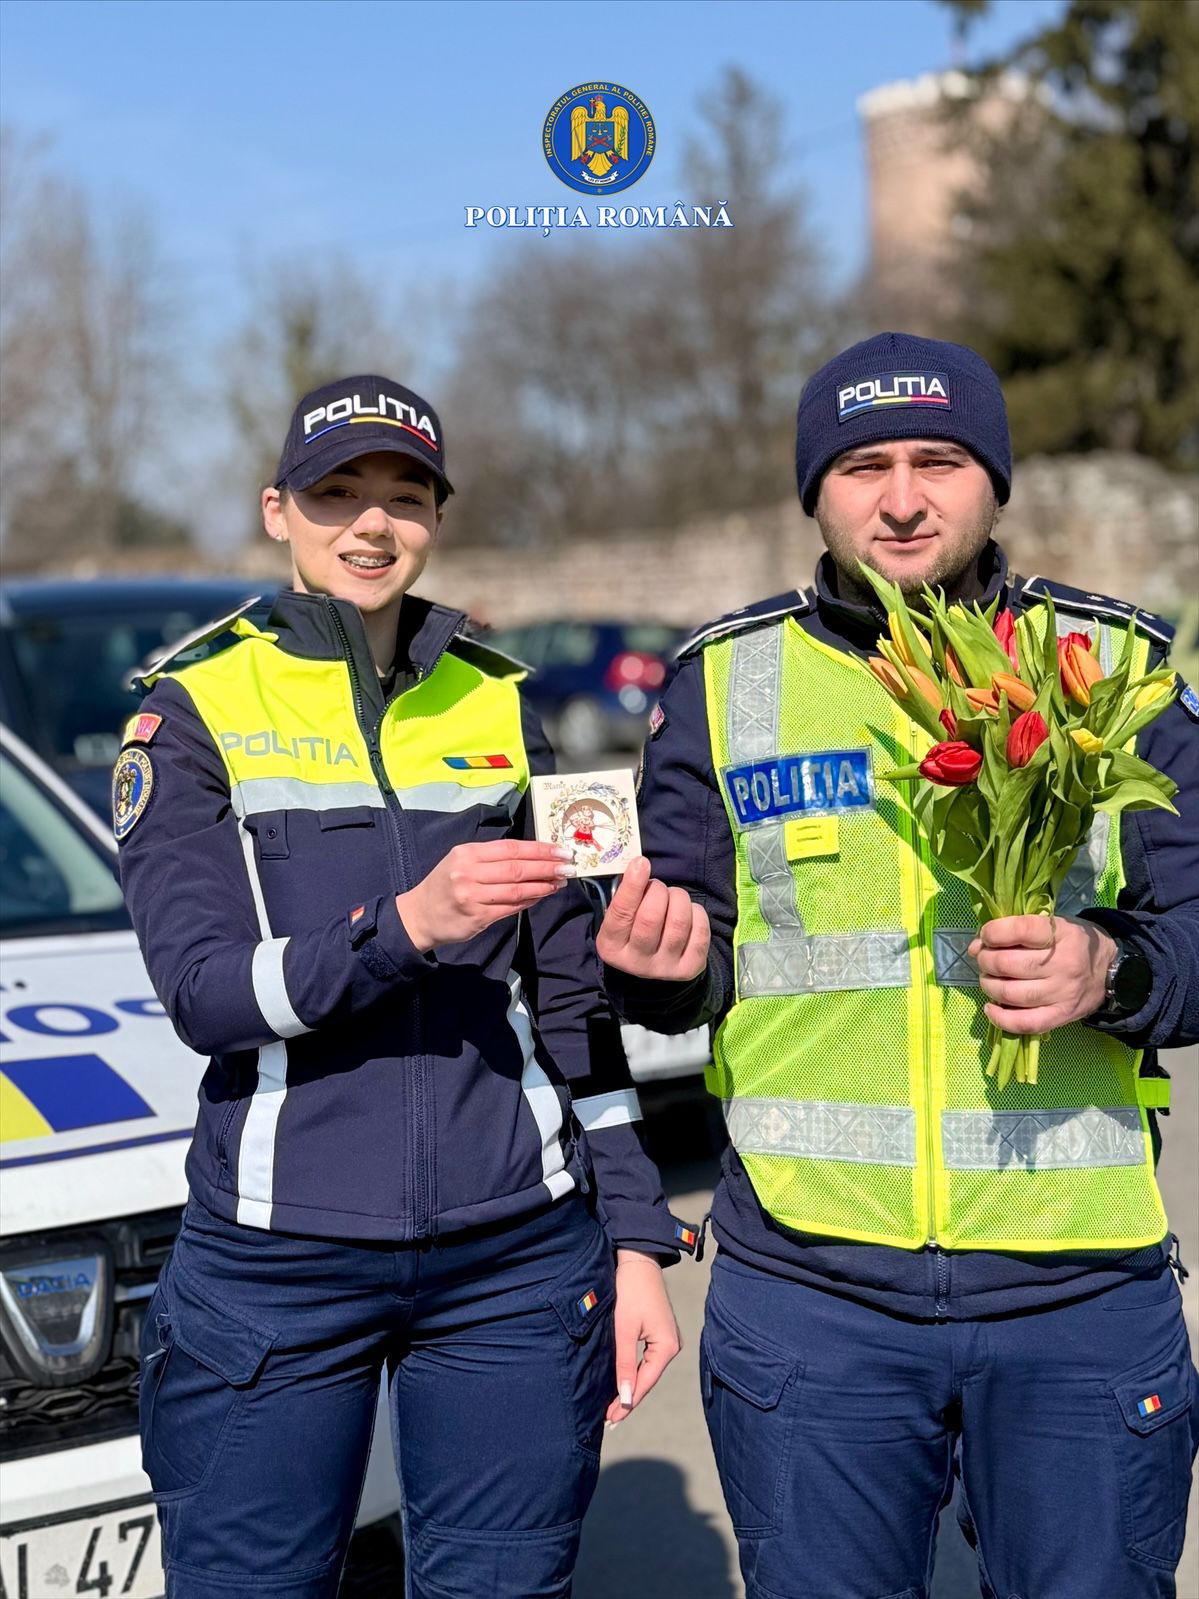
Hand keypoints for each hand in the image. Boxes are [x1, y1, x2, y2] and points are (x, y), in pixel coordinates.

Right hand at [396, 840, 572, 951]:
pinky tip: (542, 895)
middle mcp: (468, 872)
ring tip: (560, 882)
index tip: (561, 850)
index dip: (539, 849)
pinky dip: (529, 901)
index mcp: (467, 853)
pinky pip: (510, 907)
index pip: (511, 848)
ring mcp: (472, 896)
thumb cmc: (445, 885)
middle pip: (517, 868)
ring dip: (543, 885)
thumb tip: (533, 855)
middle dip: (547, 866)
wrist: (419, 915)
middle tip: (569, 866)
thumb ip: (491, 857)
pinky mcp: (477, 917)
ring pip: (517, 889)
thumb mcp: (461, 861)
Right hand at [596, 857, 709, 980]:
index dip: (632, 886)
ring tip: (673, 897)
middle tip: (658, 887)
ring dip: (678, 898)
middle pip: (651, 917)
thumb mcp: (620, 918)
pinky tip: (688, 912)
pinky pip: (700, 931)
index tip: (641, 863)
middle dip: (658, 891)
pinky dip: (696, 912)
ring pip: (678, 922)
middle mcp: (637, 962)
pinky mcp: (689, 968)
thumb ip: (626, 896)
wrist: (654, 964)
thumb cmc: (634, 930)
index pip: (621, 913)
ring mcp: (664, 968)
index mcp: (612, 947)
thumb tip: (640, 865)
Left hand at [605, 1251, 680, 1425]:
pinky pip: (646, 1361)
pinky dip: (633, 1373)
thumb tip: (625, 1396)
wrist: (638, 1261)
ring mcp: (666, 1340)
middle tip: (609, 1419)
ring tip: (613, 1407)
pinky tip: (622, 1384)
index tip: (611, 1419)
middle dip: (629, 1399)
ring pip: (646, 1372)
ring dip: (630, 1387)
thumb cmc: (630, 1291)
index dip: (628, 1403)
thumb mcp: (624, 1329)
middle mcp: (672, 1346)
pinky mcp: (659, 1334)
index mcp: (667, 1347)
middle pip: (647, 1380)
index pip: (645, 1383)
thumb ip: (624, 1364)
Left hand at [969, 914, 1116, 1033]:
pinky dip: (1000, 1018)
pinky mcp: (1061, 1016)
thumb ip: (1020, 929)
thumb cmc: (1074, 943)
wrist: (1112, 973)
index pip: (1020, 930)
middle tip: (984, 959)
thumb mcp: (1056, 924)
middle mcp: (1064, 964)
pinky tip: (991, 1007)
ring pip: (1010, 993)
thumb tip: (979, 945)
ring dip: (988, 986)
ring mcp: (1062, 993)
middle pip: (1007, 964)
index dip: (993, 933)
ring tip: (989, 980)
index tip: (986, 936)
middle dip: (985, 960)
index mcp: (1062, 934)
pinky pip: (1024, 1023)